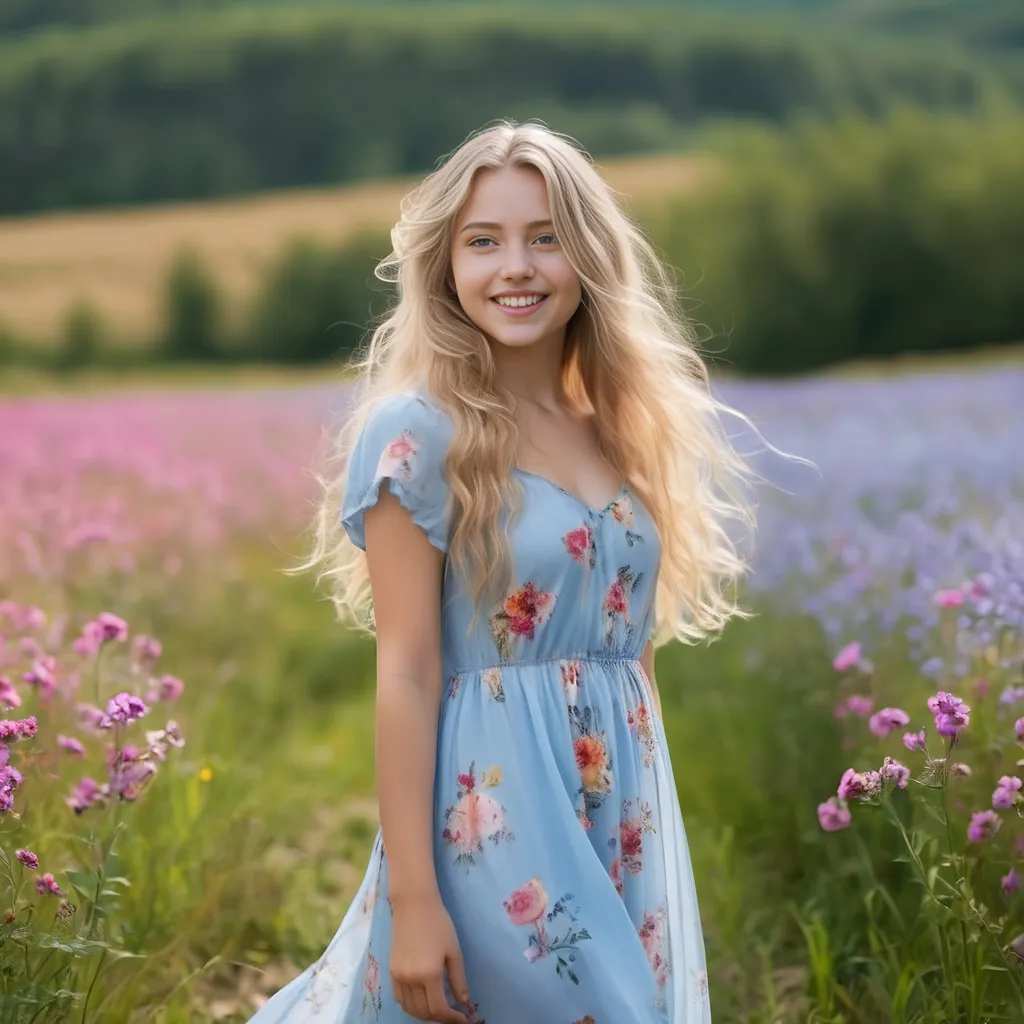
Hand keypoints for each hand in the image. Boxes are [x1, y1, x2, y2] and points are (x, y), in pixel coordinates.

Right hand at [390, 891, 470, 1022]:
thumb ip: (458, 979)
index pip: (439, 1009)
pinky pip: (399, 998)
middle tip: (453, 1014)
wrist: (413, 905)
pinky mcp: (391, 971)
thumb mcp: (454, 950)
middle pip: (423, 1012)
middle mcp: (411, 980)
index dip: (452, 1019)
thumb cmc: (438, 923)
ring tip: (438, 1009)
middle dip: (440, 1018)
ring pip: (410, 1008)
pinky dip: (411, 1006)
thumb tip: (463, 1002)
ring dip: (425, 1014)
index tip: (463, 1019)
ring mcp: (398, 976)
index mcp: (429, 974)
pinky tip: (421, 1000)